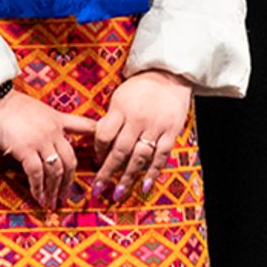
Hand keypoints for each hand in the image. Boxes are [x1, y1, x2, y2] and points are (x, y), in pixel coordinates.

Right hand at [0, 88, 105, 214]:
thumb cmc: (11, 106)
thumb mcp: (40, 109)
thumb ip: (52, 122)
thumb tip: (55, 138)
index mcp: (58, 120)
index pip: (86, 128)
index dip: (96, 143)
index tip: (99, 160)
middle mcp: (53, 131)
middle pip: (70, 160)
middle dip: (69, 182)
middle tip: (66, 196)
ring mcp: (40, 140)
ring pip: (55, 170)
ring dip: (54, 190)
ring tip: (52, 202)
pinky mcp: (24, 149)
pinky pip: (36, 173)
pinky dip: (38, 188)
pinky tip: (38, 197)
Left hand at [94, 71, 192, 199]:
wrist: (170, 74)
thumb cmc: (141, 87)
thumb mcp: (120, 97)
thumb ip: (111, 119)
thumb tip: (99, 144)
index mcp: (121, 109)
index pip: (104, 135)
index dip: (98, 151)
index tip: (95, 162)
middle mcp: (137, 119)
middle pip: (119, 150)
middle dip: (107, 172)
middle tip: (97, 190)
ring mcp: (156, 126)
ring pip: (139, 157)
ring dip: (127, 177)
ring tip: (118, 193)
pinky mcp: (171, 131)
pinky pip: (161, 156)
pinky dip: (153, 172)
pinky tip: (145, 186)